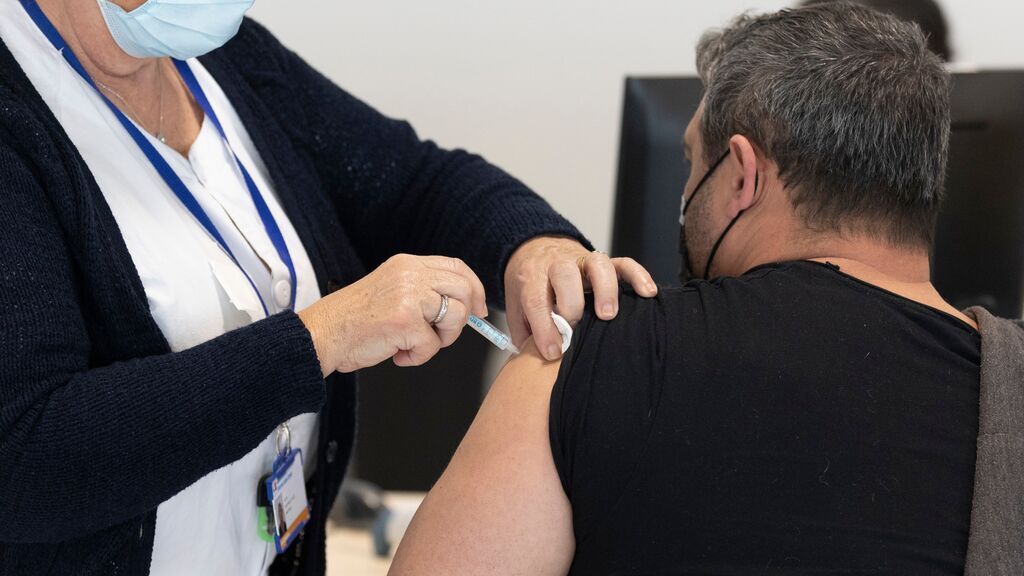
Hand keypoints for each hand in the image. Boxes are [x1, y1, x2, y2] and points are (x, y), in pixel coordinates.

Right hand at [298, 254, 487, 374]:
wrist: (323, 334)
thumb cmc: (355, 320)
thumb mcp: (392, 289)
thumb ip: (422, 290)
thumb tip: (462, 305)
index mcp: (408, 264)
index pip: (456, 267)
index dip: (474, 289)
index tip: (478, 309)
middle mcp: (411, 274)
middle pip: (464, 290)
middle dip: (462, 319)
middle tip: (443, 335)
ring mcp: (409, 296)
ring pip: (455, 317)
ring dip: (440, 340)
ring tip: (414, 344)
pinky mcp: (405, 321)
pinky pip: (432, 345)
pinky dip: (417, 357)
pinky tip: (397, 353)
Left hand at [504, 236, 656, 360]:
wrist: (536, 250)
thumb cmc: (530, 287)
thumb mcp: (516, 306)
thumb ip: (523, 331)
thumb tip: (534, 361)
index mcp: (532, 276)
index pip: (536, 300)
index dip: (544, 328)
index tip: (553, 352)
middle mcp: (558, 264)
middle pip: (565, 275)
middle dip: (571, 304)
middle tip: (576, 328)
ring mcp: (583, 261)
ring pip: (598, 264)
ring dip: (605, 290)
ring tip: (608, 315)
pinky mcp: (604, 261)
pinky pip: (624, 263)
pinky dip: (638, 275)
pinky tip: (648, 293)